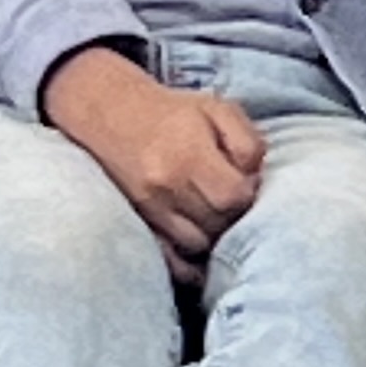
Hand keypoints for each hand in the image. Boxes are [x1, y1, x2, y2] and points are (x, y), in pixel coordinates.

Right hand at [40, 46, 265, 271]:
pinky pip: (171, 257)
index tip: (244, 183)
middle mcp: (166, 185)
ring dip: (213, 235)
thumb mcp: (217, 109)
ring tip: (214, 215)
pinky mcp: (138, 221)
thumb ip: (247, 142)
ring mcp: (149, 208)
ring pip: (198, 244)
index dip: (247, 193)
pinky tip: (198, 245)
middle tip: (230, 200)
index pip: (234, 196)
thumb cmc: (172, 112)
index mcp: (189, 154)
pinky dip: (189, 257)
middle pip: (218, 222)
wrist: (110, 113)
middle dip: (233, 215)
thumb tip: (255, 180)